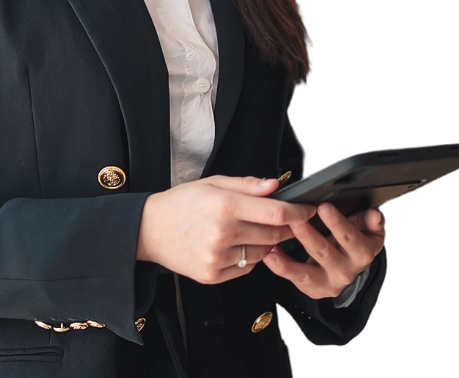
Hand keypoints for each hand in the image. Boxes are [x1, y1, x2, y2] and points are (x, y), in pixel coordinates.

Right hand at [137, 175, 316, 284]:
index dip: (298, 212)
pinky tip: (235, 245)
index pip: (275, 213)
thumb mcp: (212, 183)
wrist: (149, 229)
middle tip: (289, 221)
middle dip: (287, 228)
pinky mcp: (212, 276)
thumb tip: (275, 185)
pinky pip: (245, 268)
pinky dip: (248, 257)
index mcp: (224, 205)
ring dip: (267, 243)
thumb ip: (246, 185)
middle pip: (273, 235)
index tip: (309, 209)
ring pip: (262, 254)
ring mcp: (217, 258)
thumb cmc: (181, 202)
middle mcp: (222, 234)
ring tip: (253, 230)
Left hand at [262, 202, 385, 298]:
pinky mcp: (315, 289)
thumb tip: (375, 215)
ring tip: (274, 245)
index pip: (351, 238)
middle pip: (325, 252)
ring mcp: (331, 283)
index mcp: (363, 252)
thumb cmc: (354, 239)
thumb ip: (370, 221)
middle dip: (308, 234)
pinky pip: (297, 280)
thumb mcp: (366, 228)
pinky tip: (270, 256)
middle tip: (294, 218)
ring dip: (290, 260)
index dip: (338, 223)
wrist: (350, 265)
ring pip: (308, 272)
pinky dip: (282, 268)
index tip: (323, 206)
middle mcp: (348, 270)